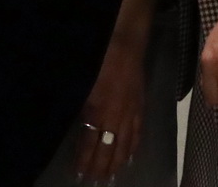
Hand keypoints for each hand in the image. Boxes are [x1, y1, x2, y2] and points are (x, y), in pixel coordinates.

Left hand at [74, 38, 144, 183]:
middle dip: (100, 168)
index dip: (84, 161)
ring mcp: (130, 115)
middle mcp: (114, 119)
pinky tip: (128, 158)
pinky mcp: (140, 108)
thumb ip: (81, 109)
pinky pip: (137, 134)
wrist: (125, 45)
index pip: (89, 144)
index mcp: (97, 112)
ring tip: (110, 177)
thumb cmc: (98, 60)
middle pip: (107, 149)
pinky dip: (132, 149)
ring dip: (115, 163)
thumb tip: (77, 126)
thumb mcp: (81, 84)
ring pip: (123, 146)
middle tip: (94, 182)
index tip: (79, 174)